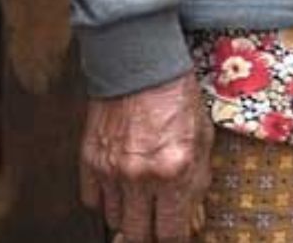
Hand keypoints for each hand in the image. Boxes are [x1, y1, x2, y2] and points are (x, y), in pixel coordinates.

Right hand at [80, 73, 213, 242]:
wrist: (140, 66)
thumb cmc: (178, 98)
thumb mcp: (203, 138)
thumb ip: (197, 181)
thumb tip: (191, 215)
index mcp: (175, 171)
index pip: (170, 232)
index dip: (175, 238)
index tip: (176, 234)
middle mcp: (140, 177)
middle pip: (137, 236)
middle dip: (149, 236)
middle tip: (157, 225)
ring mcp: (111, 172)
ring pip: (114, 222)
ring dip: (129, 218)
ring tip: (141, 202)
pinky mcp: (89, 162)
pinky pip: (93, 201)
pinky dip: (106, 201)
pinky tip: (120, 188)